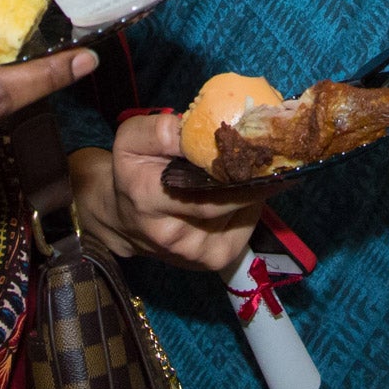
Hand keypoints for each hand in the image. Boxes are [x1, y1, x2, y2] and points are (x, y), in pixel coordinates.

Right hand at [70, 111, 264, 271]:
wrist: (124, 218)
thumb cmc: (134, 172)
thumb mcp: (132, 139)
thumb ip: (160, 130)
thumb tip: (197, 128)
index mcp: (149, 198)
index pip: (202, 189)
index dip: (233, 168)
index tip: (254, 145)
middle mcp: (172, 234)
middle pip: (228, 202)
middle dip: (250, 174)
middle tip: (264, 150)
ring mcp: (196, 253)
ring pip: (241, 212)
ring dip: (250, 188)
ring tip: (248, 167)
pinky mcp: (213, 260)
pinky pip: (246, 225)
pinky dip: (248, 205)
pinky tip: (236, 191)